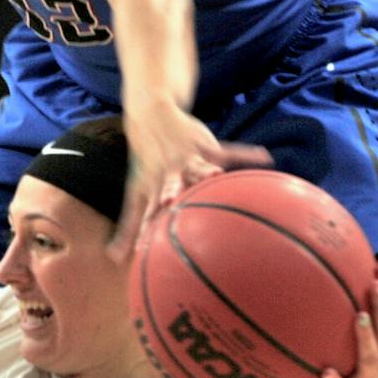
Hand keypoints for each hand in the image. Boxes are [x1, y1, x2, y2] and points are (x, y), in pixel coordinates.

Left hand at [111, 102, 270, 257]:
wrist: (152, 119)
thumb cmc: (146, 165)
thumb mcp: (136, 194)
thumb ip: (130, 226)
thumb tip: (114, 258)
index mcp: (155, 186)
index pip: (151, 207)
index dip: (149, 222)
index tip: (147, 241)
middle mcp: (171, 172)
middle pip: (171, 183)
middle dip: (172, 190)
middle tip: (172, 199)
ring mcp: (188, 157)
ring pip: (198, 165)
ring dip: (205, 169)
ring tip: (216, 173)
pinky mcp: (206, 146)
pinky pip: (230, 150)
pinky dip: (246, 154)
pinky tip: (264, 157)